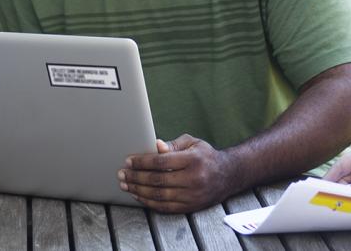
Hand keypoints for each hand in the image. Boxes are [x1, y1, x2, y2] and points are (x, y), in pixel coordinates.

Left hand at [118, 135, 236, 212]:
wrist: (228, 175)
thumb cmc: (206, 156)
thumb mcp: (193, 144)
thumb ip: (173, 145)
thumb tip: (154, 146)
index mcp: (193, 159)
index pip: (161, 161)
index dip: (142, 162)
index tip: (128, 161)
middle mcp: (193, 178)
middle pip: (157, 180)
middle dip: (135, 177)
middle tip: (122, 174)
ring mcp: (192, 195)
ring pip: (158, 195)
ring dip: (138, 191)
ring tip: (126, 185)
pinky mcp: (190, 206)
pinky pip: (165, 207)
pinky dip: (149, 202)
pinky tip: (139, 196)